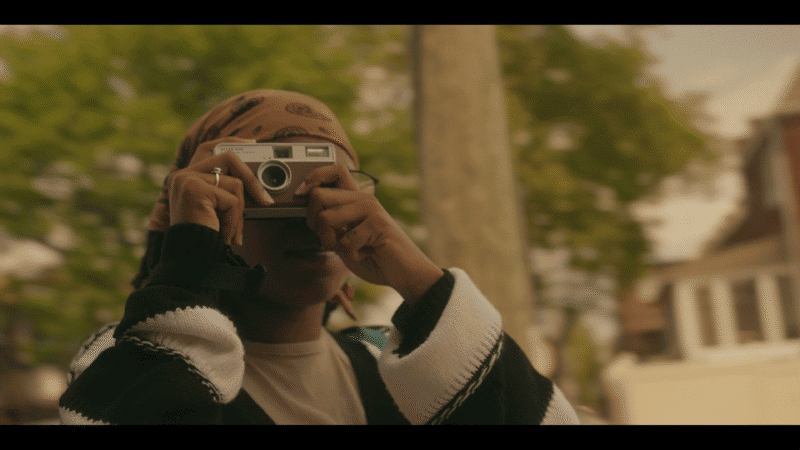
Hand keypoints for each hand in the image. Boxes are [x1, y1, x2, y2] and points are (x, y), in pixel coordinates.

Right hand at [167, 137, 274, 245]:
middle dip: (252, 179)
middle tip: (266, 201)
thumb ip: (229, 193)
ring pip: (235, 184)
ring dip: (240, 212)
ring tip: (233, 232)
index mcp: (186, 176)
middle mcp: (182, 174)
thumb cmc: (205, 237)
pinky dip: (235, 220)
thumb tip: (259, 188)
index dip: (231, 142)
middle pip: (228, 158)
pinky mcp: (194, 190)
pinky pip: (232, 200)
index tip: (252, 144)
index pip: (209, 147)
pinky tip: (226, 234)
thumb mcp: (219, 210)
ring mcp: (186, 180)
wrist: (190, 259)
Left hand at [296, 165, 443, 303]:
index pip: (334, 170)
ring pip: (325, 218)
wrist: (406, 273)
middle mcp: (364, 199)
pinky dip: (351, 256)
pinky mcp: (378, 224)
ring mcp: (371, 210)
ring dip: (331, 243)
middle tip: (330, 239)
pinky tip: (366, 254)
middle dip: (313, 223)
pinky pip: (345, 241)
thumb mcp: (346, 239)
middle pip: (318, 195)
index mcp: (356, 199)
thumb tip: (307, 215)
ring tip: (350, 249)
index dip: (313, 177)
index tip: (302, 194)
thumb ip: (332, 226)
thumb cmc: (375, 258)